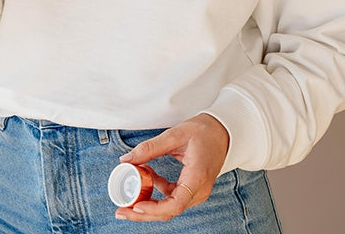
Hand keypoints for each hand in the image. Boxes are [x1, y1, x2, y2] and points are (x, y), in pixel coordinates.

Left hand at [114, 113, 228, 222]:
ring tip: (128, 197)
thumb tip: (126, 159)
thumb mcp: (175, 135)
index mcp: (197, 177)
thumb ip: (150, 148)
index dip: (154, 209)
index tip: (136, 206)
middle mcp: (199, 190)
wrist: (223, 131)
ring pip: (170, 207)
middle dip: (143, 213)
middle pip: (170, 211)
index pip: (176, 204)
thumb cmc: (204, 131)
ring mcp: (197, 192)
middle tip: (121, 211)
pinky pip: (173, 197)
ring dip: (148, 204)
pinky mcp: (193, 189)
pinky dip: (158, 192)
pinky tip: (147, 176)